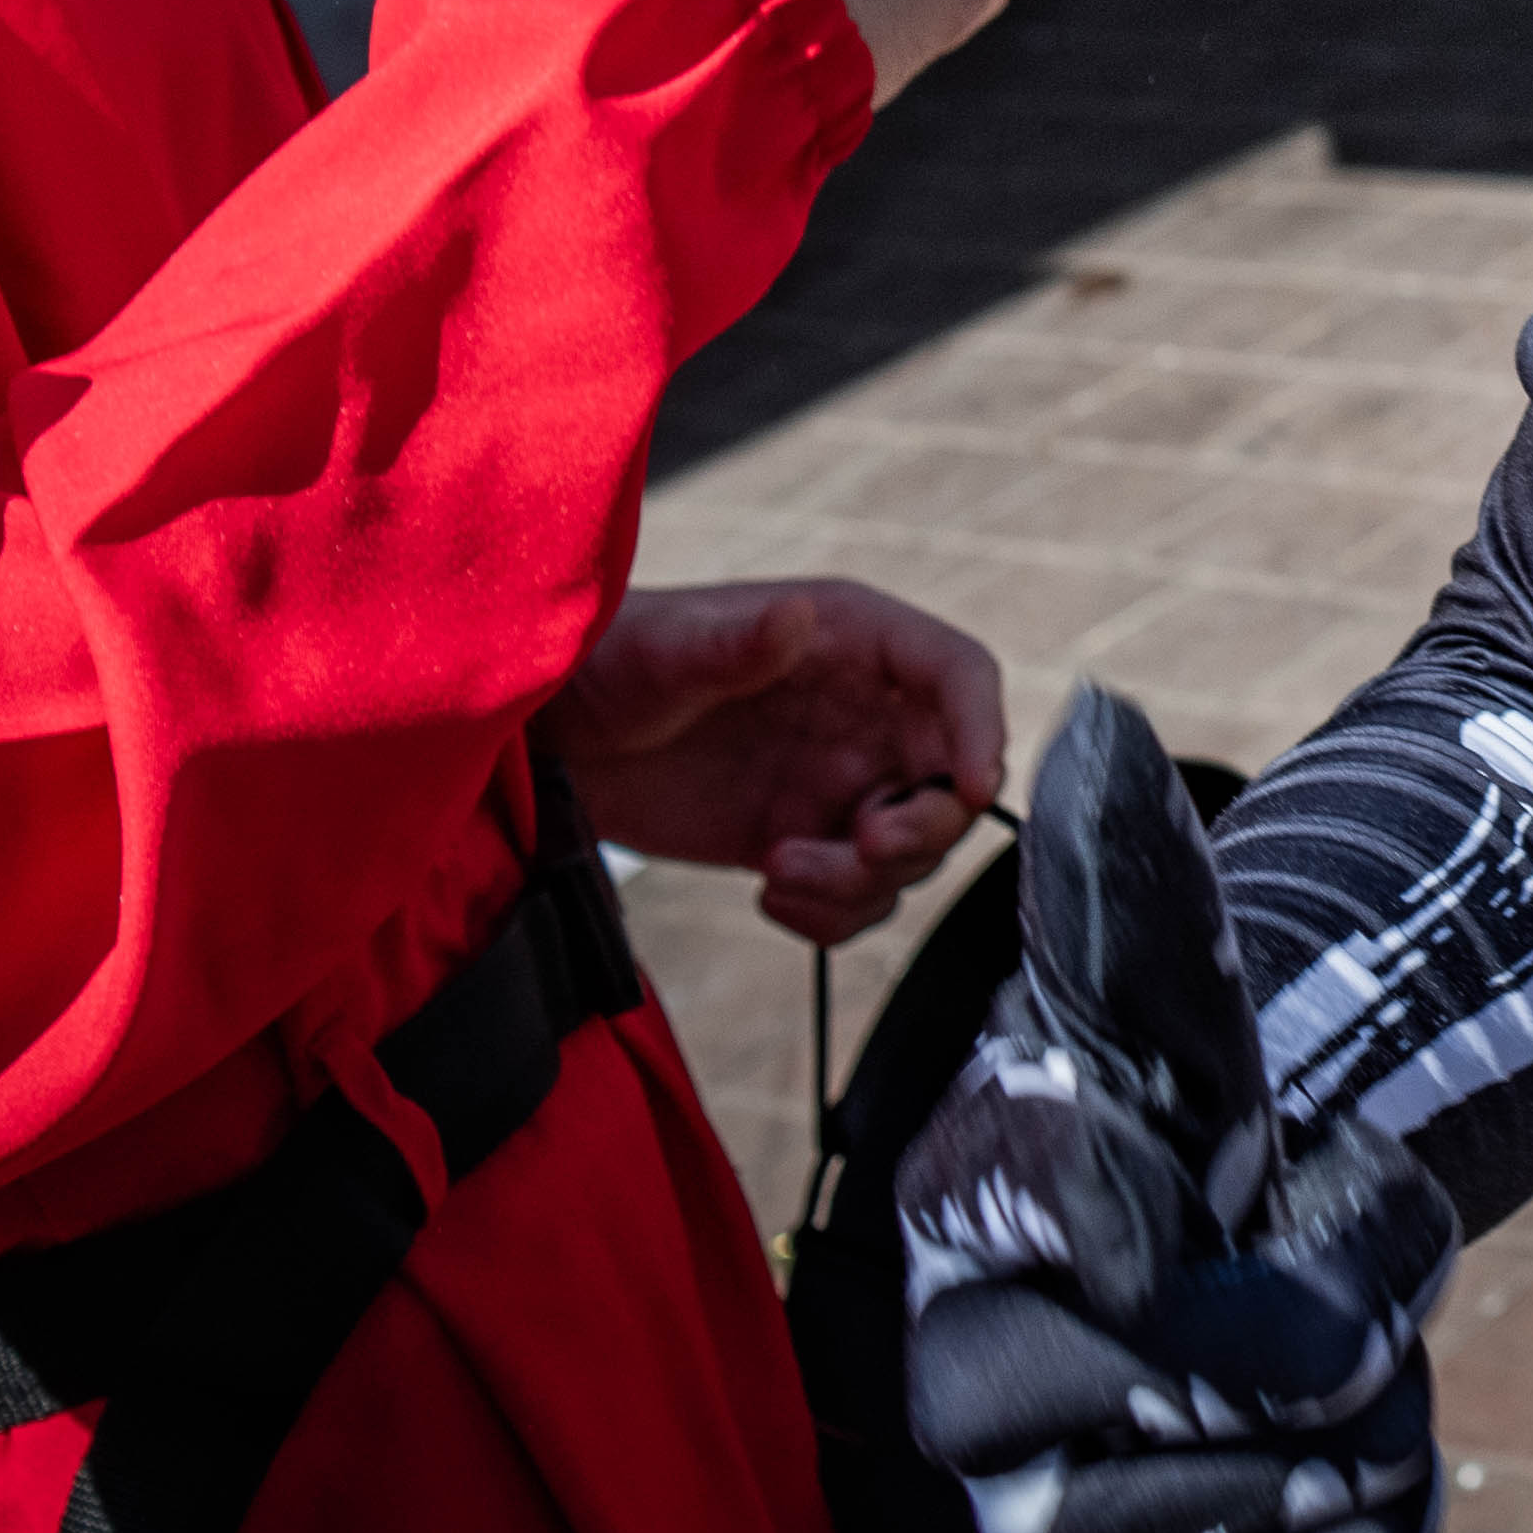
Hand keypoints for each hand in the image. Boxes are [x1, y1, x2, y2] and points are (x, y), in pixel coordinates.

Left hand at [550, 575, 1004, 941]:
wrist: (551, 743)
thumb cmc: (605, 664)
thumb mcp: (664, 653)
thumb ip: (735, 644)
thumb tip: (798, 617)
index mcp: (851, 641)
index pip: (957, 674)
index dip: (981, 726)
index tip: (971, 784)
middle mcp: (862, 712)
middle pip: (951, 776)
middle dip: (924, 826)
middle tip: (860, 848)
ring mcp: (837, 780)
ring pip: (910, 849)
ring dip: (862, 882)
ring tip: (778, 874)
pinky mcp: (804, 838)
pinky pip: (860, 894)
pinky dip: (832, 915)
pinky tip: (769, 898)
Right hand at [903, 688, 1450, 1532]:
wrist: (1372, 1104)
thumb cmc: (1289, 1011)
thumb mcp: (1206, 966)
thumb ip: (1129, 891)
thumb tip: (1091, 729)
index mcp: (959, 1223)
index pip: (1045, 1346)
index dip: (1204, 1311)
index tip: (1292, 1224)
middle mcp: (965, 1374)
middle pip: (1099, 1485)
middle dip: (1276, 1395)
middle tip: (1369, 1300)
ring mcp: (1054, 1497)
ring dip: (1321, 1471)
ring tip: (1377, 1359)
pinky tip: (1388, 1461)